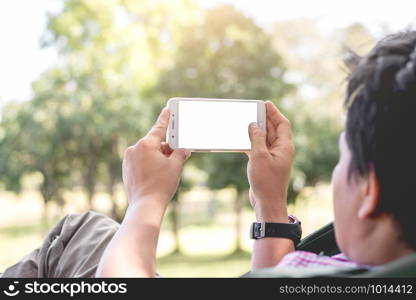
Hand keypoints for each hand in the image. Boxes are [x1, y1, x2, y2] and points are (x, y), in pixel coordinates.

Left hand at [122, 107, 190, 207]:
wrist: (145, 205)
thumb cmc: (161, 185)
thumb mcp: (175, 166)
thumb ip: (180, 153)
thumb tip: (183, 149)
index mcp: (146, 144)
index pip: (159, 127)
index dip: (166, 118)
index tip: (168, 109)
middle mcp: (134, 149)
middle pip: (154, 142)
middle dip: (166, 148)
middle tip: (177, 155)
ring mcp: (128, 159)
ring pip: (147, 152)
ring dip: (158, 157)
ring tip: (166, 171)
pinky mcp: (126, 169)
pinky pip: (141, 161)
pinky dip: (150, 164)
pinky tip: (157, 175)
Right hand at [247, 101, 293, 221]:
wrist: (267, 203)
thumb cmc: (266, 181)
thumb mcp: (259, 156)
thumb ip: (256, 138)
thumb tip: (253, 125)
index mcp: (284, 146)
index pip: (282, 124)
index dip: (274, 113)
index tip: (266, 104)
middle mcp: (281, 150)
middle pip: (274, 130)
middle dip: (264, 119)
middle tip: (254, 110)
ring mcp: (273, 158)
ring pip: (265, 139)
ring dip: (257, 131)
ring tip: (246, 121)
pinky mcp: (265, 165)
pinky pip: (259, 149)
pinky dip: (252, 143)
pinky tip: (242, 140)